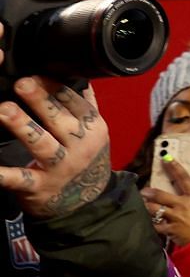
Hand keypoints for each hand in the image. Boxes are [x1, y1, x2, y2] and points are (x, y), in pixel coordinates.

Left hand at [0, 71, 113, 220]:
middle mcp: (79, 146)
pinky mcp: (38, 187)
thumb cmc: (85, 159)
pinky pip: (20, 179)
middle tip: (22, 83)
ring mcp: (59, 168)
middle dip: (40, 100)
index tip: (35, 73)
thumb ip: (85, 104)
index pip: (73, 101)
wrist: (86, 203)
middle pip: (58, 119)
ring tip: (4, 110)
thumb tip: (78, 75)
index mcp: (93, 128)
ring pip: (41, 144)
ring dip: (22, 126)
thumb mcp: (94, 132)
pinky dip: (4, 174)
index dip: (53, 86)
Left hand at [142, 155, 189, 245]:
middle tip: (143, 191)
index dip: (175, 167)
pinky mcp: (170, 229)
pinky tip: (146, 222)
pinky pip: (156, 225)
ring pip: (155, 210)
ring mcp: (175, 217)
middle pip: (162, 195)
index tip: (167, 159)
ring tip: (142, 204)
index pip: (184, 178)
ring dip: (147, 206)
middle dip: (150, 192)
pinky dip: (151, 223)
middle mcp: (184, 204)